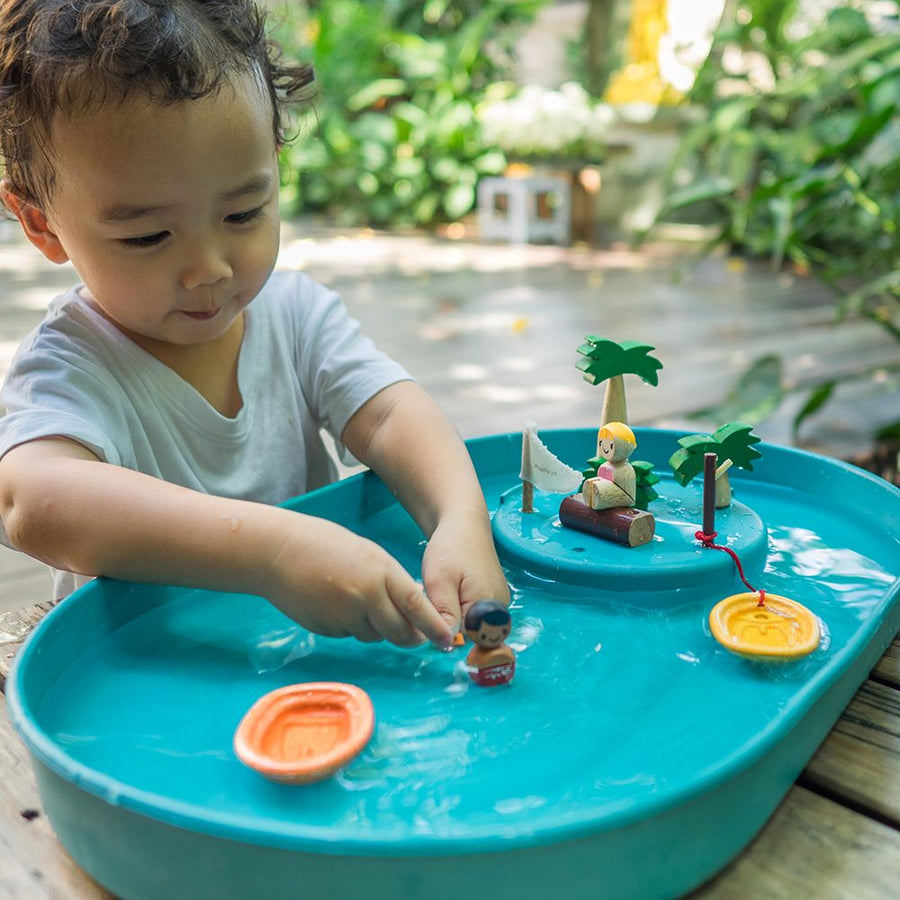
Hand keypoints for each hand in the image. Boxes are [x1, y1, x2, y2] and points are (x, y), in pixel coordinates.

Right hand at [264, 513, 452, 648]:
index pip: (417, 606)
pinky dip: (351, 626)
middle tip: (415, 635)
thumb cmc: (326, 546)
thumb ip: (390, 581)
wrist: (278, 552)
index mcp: (381, 572)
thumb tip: (414, 608)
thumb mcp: (368, 554)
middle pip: (399, 631)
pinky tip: (335, 604)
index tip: (448, 640)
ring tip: (358, 601)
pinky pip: (350, 634)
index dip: (434, 626)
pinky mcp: (328, 628)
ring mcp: (345, 615)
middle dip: (410, 636)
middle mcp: (366, 596)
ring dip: (377, 628)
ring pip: (375, 635)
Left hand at [420, 507, 509, 636]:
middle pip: (472, 634)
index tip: (433, 615)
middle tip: (435, 600)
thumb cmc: (450, 548)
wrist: (464, 523)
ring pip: (472, 624)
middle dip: (450, 625)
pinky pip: (475, 613)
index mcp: (489, 605)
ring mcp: (499, 602)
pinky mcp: (493, 597)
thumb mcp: (439, 581)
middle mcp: (500, 608)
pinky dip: (460, 608)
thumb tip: (448, 645)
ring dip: (454, 616)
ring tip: (442, 594)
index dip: (448, 634)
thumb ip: (445, 615)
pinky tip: (450, 592)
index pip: (469, 640)